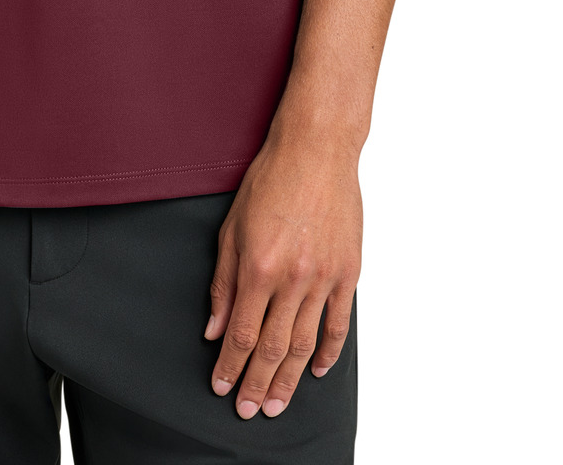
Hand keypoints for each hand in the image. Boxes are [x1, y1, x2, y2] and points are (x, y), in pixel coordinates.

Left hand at [205, 130, 359, 419]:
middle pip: (272, 347)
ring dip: (289, 379)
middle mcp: (292, 278)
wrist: (316, 151)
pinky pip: (338, 324)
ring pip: (304, 343)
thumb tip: (215, 328)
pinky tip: (315, 370)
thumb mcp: (232, 226)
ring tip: (277, 404)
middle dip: (257, 384)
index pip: (241, 333)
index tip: (221, 387)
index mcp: (259, 266)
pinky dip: (327, 352)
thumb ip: (223, 282)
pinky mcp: (348, 273)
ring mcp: (323, 278)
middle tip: (248, 411)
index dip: (230, 365)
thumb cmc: (270, 180)